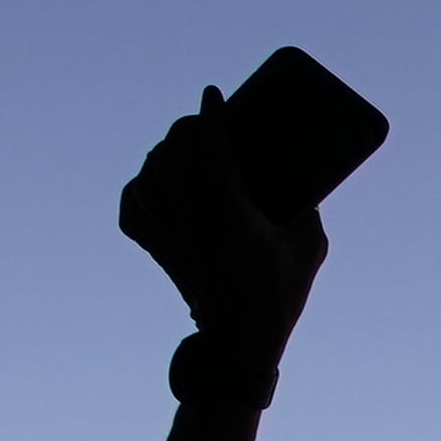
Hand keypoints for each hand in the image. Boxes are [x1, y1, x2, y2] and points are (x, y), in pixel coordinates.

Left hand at [118, 88, 331, 366]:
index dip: (211, 118)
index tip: (213, 94)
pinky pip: (132, 211)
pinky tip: (153, 184)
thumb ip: (307, 210)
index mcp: (230, 217)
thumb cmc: (278, 296)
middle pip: (172, 158)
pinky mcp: (159, 253)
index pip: (211, 152)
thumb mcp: (309, 248)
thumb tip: (297, 184)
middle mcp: (192, 223)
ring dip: (161, 155)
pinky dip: (138, 190)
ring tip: (179, 147)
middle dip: (184, 130)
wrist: (239, 346)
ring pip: (148, 179)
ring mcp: (170, 239)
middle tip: (200, 121)